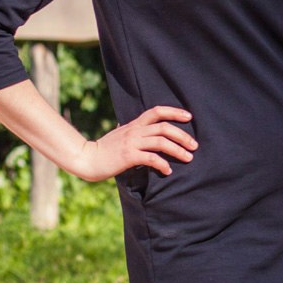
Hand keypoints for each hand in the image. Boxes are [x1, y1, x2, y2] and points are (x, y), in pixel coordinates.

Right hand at [73, 106, 196, 180]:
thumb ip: (130, 129)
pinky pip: (151, 158)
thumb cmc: (104, 149)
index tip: (189, 117)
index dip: (174, 112)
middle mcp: (134, 131)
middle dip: (183, 136)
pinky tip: (168, 171)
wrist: (87, 159)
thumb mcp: (119, 134)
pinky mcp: (128, 156)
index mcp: (134, 125)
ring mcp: (131, 143)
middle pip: (164, 128)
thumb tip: (133, 125)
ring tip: (188, 158)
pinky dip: (162, 164)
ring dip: (178, 150)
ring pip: (161, 142)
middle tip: (194, 145)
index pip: (157, 111)